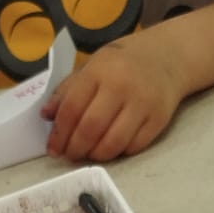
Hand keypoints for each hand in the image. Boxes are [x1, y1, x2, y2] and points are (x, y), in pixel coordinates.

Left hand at [42, 29, 181, 161]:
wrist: (167, 57)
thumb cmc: (121, 64)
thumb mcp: (92, 67)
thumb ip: (67, 90)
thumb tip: (46, 115)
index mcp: (100, 70)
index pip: (72, 108)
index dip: (59, 133)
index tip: (53, 149)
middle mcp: (121, 86)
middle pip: (91, 129)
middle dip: (75, 148)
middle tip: (69, 155)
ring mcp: (143, 103)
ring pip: (112, 143)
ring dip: (95, 155)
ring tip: (89, 153)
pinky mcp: (158, 119)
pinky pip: (133, 147)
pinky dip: (118, 153)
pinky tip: (110, 148)